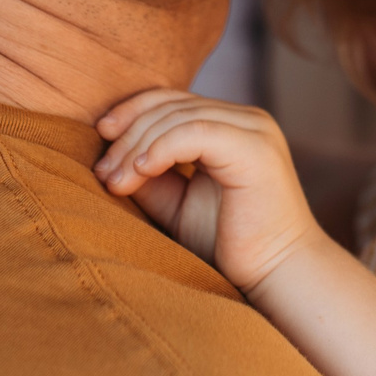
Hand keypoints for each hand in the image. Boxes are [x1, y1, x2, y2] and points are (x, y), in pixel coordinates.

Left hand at [94, 90, 326, 292]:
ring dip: (137, 147)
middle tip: (102, 171)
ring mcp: (254, 131)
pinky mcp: (255, 149)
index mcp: (232, 125)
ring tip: (114, 181)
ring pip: (180, 117)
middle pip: (172, 104)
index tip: (100, 139)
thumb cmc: (229, 244)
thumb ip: (151, 173)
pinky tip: (140, 170)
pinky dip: (161, 148)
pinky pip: (197, 133)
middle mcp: (246, 120)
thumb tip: (110, 156)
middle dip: (129, 133)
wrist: (275, 275)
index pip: (174, 100)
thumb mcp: (177, 201)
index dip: (132, 112)